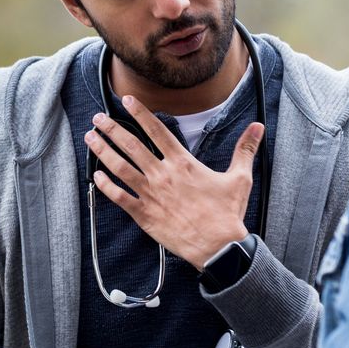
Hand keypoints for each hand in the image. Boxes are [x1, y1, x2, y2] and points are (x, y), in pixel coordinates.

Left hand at [87, 96, 262, 268]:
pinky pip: (119, 198)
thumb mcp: (239, 178)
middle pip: (132, 145)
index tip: (127, 100)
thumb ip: (244, 149)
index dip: (140, 113)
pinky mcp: (144, 215)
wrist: (218, 246)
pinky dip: (106, 186)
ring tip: (90, 139)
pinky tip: (96, 176)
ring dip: (103, 151)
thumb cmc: (226, 214)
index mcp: (183, 163)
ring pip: (120, 168)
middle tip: (98, 118)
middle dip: (112, 129)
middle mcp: (163, 175)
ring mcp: (151, 194)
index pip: (157, 131)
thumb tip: (258, 127)